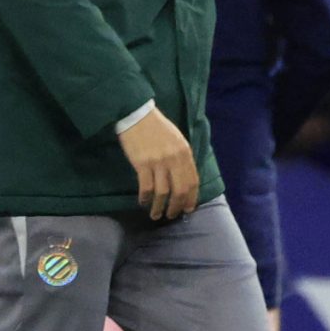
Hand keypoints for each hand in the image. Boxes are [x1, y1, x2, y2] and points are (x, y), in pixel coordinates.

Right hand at [116, 107, 198, 221]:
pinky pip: (146, 186)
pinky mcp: (142, 164)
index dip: (192, 198)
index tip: (188, 209)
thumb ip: (182, 157)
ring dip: (160, 207)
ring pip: (163, 192)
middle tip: (172, 216)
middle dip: (177, 206)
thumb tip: (183, 178)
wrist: (137, 115)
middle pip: (180, 190)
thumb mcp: (177, 139)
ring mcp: (158, 162)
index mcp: (185, 153)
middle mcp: (174, 159)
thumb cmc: (157, 127)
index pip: (192, 181)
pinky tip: (143, 202)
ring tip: (156, 215)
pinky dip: (145, 197)